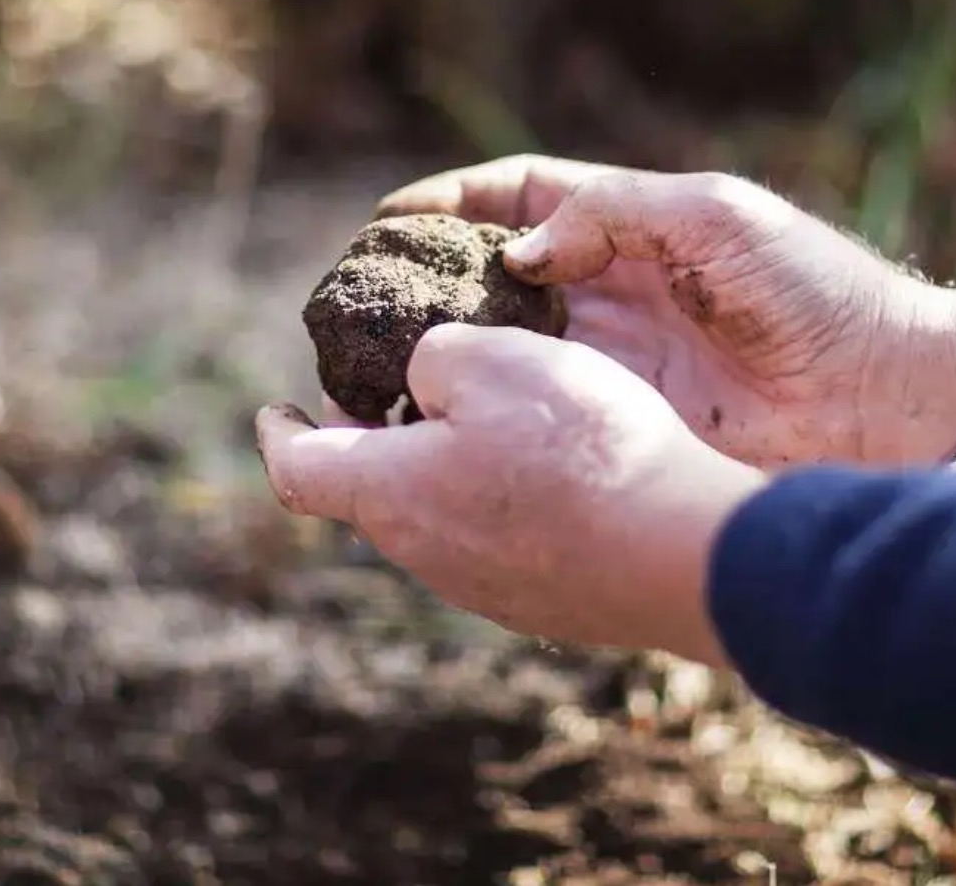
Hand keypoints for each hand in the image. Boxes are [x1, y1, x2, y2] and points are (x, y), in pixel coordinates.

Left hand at [255, 324, 766, 663]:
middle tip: (398, 387)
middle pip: (374, 489)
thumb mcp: (494, 359)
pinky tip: (560, 462)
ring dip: (446, 461)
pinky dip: (504, 492)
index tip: (275, 408)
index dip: (278, 433)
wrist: (681, 548)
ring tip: (492, 412)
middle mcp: (427, 553)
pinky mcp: (547, 599)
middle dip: (374, 434)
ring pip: (442, 512)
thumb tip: (427, 379)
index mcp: (390, 493)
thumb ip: (435, 357)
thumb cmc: (580, 447)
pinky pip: (504, 536)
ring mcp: (488, 586)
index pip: (298, 469)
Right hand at [376, 156, 955, 467]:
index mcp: (634, 230)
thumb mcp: (716, 218)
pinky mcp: (626, 428)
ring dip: (441, 354)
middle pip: (493, 279)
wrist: (886, 395)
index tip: (385, 221)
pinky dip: (487, 413)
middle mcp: (612, 296)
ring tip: (370, 363)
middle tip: (355, 302)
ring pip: (503, 351)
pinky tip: (437, 420)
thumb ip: (612, 214)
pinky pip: (541, 416)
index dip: (452, 204)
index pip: (521, 201)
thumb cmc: (816, 293)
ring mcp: (615, 366)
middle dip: (424, 283)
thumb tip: (520, 248)